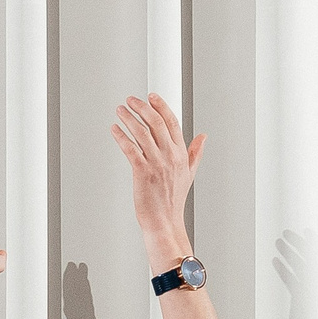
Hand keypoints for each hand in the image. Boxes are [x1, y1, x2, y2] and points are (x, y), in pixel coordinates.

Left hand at [110, 94, 205, 254]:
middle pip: (156, 123)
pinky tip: (114, 129)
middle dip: (142, 107)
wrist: (164, 222)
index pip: (172, 123)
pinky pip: (130, 149)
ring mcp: (156, 164)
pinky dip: (121, 136)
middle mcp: (169, 156)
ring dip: (129, 118)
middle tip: (130, 100)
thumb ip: (195, 153)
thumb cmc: (173, 200)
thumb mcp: (189, 174)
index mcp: (180, 154)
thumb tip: (203, 136)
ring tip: (120, 110)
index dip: (161, 106)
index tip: (151, 97)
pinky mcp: (142, 173)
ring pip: (142, 133)